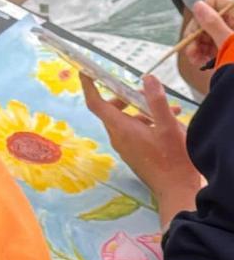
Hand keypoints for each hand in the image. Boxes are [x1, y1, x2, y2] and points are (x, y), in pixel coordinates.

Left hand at [80, 73, 199, 210]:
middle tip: (142, 91)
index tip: (85, 71)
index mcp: (121, 129)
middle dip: (125, 97)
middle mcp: (118, 137)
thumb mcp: (168, 127)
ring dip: (143, 110)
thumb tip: (147, 79)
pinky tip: (169, 120)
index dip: (89, 86)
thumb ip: (157, 102)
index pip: (96, 104)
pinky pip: (133, 131)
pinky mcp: (133, 152)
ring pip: (126, 120)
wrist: (175, 189)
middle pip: (111, 110)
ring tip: (169, 109)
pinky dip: (146, 121)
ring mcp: (124, 146)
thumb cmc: (173, 159)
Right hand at [183, 0, 233, 68]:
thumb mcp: (228, 41)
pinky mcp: (230, 45)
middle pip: (209, 19)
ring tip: (195, 60)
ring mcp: (232, 34)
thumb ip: (212, 23)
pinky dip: (204, 52)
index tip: (193, 35)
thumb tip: (198, 5)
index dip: (200, 17)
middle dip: (196, 36)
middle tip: (190, 53)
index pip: (214, 2)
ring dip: (198, 46)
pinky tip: (201, 61)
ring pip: (208, 32)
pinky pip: (213, 43)